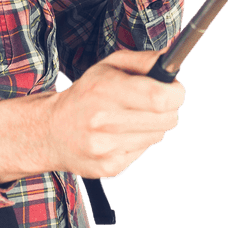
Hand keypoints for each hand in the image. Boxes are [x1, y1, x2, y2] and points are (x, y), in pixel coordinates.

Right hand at [0, 50, 185, 183]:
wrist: (51, 131)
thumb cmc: (85, 95)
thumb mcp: (109, 66)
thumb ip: (143, 61)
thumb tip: (171, 59)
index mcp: (104, 90)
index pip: (159, 97)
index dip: (176, 93)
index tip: (175, 90)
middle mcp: (103, 120)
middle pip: (167, 120)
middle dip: (170, 109)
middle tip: (158, 102)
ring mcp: (106, 148)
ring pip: (158, 136)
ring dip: (152, 126)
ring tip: (130, 118)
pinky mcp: (110, 168)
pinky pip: (144, 151)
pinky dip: (138, 142)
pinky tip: (119, 135)